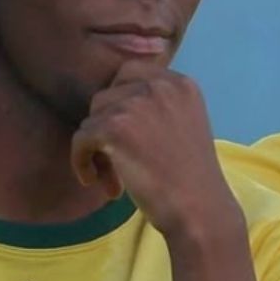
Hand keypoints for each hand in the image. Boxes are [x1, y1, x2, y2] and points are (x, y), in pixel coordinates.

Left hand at [70, 60, 241, 240]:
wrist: (198, 208)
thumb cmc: (192, 177)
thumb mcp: (185, 125)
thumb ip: (158, 107)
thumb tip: (114, 105)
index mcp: (181, 84)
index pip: (131, 73)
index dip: (119, 102)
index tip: (123, 133)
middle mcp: (160, 85)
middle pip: (108, 95)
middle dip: (106, 126)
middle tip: (115, 159)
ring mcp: (136, 104)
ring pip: (93, 118)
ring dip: (96, 148)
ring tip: (113, 178)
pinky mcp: (115, 127)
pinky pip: (81, 138)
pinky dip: (82, 161)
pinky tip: (96, 182)